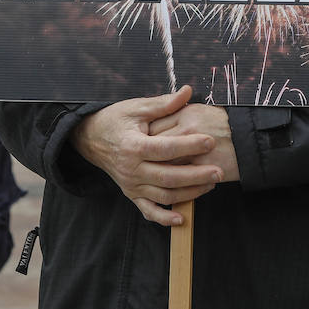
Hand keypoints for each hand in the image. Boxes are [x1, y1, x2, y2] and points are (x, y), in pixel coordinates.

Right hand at [72, 86, 221, 225]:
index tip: (210, 141)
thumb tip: (187, 92)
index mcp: (133, 145)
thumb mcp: (137, 107)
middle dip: (196, 175)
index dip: (189, 146)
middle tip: (219, 171)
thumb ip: (164, 104)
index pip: (166, 148)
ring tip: (210, 185)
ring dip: (188, 194)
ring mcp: (131, 184)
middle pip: (168, 177)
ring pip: (163, 195)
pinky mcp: (131, 194)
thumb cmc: (115, 120)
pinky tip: (182, 218)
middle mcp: (132, 169)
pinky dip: (164, 218)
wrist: (89, 137)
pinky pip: (148, 211)